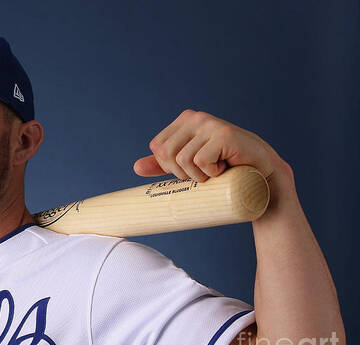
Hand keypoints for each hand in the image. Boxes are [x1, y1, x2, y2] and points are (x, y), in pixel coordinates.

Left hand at [133, 110, 288, 182]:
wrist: (260, 175)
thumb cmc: (223, 169)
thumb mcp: (188, 166)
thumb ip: (163, 164)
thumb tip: (135, 167)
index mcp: (184, 120)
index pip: (157, 147)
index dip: (169, 166)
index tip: (192, 168)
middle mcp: (195, 116)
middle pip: (166, 155)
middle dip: (182, 173)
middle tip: (205, 172)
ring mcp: (210, 124)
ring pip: (182, 161)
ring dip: (199, 175)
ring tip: (217, 169)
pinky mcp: (224, 135)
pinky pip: (200, 162)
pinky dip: (211, 173)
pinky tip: (226, 167)